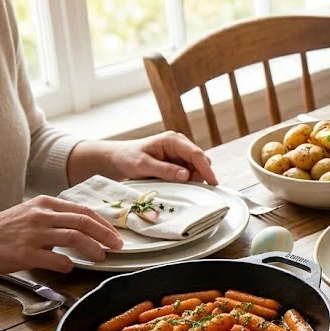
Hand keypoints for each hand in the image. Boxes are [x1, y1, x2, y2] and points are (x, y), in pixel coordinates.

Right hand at [0, 196, 123, 273]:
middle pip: (84, 222)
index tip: (114, 233)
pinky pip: (56, 259)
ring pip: (75, 238)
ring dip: (93, 249)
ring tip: (102, 256)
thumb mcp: (29, 213)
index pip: (83, 210)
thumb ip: (54, 217)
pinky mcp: (25, 253)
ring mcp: (33, 234)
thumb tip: (82, 228)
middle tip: (118, 245)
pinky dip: (68, 265)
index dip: (103, 223)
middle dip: (106, 235)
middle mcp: (41, 216)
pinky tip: (70, 267)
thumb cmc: (1, 229)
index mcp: (44, 204)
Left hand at [68, 131, 217, 185]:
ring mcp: (179, 153)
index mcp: (172, 140)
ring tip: (181, 188)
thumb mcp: (143, 165)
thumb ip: (165, 170)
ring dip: (193, 179)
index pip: (196, 154)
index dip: (206, 169)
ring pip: (197, 167)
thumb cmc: (127, 158)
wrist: (117, 158)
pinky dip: (188, 180)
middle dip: (200, 175)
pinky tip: (179, 186)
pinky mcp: (178, 161)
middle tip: (193, 190)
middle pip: (200, 161)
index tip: (213, 183)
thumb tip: (186, 175)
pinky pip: (190, 171)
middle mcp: (179, 144)